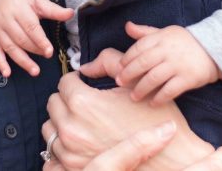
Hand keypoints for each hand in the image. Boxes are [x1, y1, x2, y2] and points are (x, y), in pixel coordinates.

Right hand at [0, 0, 71, 76]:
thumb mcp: (39, 0)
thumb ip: (54, 10)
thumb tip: (71, 13)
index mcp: (18, 8)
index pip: (30, 27)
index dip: (40, 40)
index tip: (49, 51)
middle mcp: (5, 18)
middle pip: (20, 39)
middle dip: (34, 50)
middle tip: (47, 57)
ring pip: (9, 47)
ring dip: (22, 61)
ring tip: (35, 71)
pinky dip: (0, 63)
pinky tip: (7, 73)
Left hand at [43, 69, 216, 170]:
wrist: (171, 159)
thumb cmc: (154, 121)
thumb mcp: (133, 83)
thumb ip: (108, 62)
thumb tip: (86, 66)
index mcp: (82, 103)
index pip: (64, 82)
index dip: (77, 81)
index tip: (86, 85)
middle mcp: (71, 128)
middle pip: (54, 103)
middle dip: (68, 100)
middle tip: (85, 102)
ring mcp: (69, 152)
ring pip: (50, 127)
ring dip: (62, 122)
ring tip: (83, 122)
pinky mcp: (72, 168)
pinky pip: (53, 152)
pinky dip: (63, 145)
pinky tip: (79, 141)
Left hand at [113, 22, 220, 104]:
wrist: (214, 49)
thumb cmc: (185, 42)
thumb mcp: (166, 32)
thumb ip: (146, 32)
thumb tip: (127, 26)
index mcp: (161, 38)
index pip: (139, 47)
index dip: (127, 58)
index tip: (119, 67)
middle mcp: (168, 50)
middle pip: (143, 63)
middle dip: (129, 74)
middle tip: (119, 82)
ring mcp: (178, 65)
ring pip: (154, 78)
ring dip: (141, 89)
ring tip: (134, 96)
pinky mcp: (188, 78)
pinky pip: (170, 90)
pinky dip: (159, 98)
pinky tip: (152, 103)